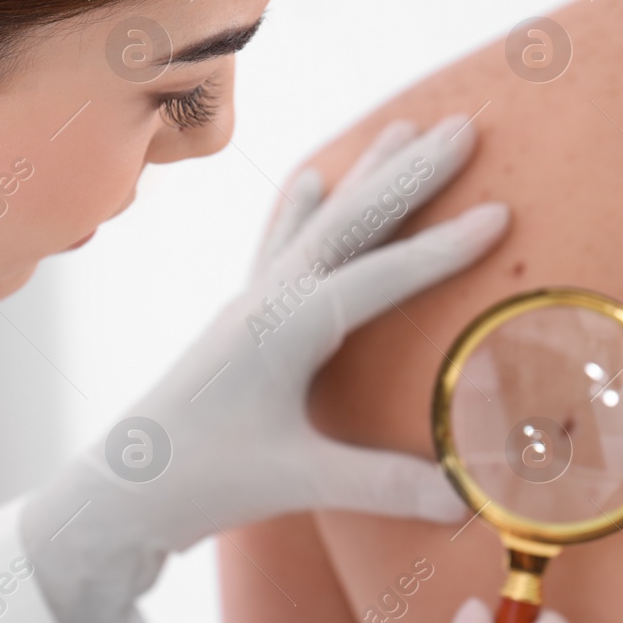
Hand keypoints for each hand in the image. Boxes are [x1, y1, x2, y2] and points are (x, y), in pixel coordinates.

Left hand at [22, 115, 507, 622]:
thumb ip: (384, 486)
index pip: (379, 276)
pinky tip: (314, 178)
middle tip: (464, 127)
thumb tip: (466, 496)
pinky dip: (304, 208)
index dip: (443, 249)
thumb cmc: (202, 483)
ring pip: (320, 222)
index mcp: (284, 329)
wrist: (122, 492)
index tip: (501, 213)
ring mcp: (250, 304)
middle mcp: (267, 300)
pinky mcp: (240, 321)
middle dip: (410, 174)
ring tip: (406, 128)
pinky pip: (281, 245)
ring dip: (367, 176)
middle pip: (352, 221)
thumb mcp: (298, 484)